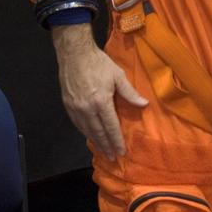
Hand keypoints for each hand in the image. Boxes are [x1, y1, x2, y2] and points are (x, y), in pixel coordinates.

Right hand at [52, 24, 146, 158]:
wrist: (74, 54)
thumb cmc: (99, 63)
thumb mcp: (118, 76)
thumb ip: (130, 93)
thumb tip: (144, 105)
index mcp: (101, 102)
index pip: (111, 127)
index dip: (116, 141)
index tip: (121, 152)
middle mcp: (87, 109)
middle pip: (98, 133)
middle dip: (106, 146)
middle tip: (112, 157)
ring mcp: (75, 108)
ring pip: (86, 130)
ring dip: (95, 141)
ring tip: (102, 150)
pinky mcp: (67, 105)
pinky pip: (77, 124)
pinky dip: (85, 132)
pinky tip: (90, 135)